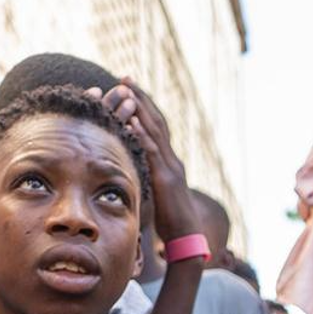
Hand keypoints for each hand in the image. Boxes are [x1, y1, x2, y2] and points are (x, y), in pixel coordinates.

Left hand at [88, 80, 200, 242]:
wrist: (188, 235)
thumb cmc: (171, 219)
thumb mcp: (157, 194)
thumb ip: (148, 180)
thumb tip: (133, 173)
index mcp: (169, 162)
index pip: (156, 128)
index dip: (144, 107)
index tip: (128, 89)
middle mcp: (171, 159)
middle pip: (156, 121)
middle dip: (140, 98)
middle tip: (124, 77)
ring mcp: (170, 167)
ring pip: (155, 131)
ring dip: (140, 108)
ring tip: (125, 89)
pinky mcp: (166, 178)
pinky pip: (153, 152)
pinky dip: (142, 134)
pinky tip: (132, 120)